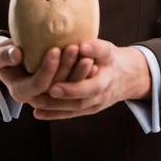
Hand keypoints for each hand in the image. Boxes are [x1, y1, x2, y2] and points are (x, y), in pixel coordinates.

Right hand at [0, 39, 97, 105]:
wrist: (11, 62)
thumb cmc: (3, 56)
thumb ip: (3, 55)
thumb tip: (16, 54)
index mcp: (20, 91)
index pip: (37, 84)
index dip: (47, 68)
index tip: (55, 49)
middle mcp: (37, 98)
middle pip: (56, 88)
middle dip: (66, 69)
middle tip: (75, 48)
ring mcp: (50, 96)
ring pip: (69, 90)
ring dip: (79, 75)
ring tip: (88, 56)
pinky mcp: (60, 90)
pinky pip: (74, 87)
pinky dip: (83, 77)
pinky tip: (93, 63)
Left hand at [30, 39, 151, 119]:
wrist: (126, 77)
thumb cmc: (112, 59)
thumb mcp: (108, 51)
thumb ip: (97, 48)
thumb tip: (83, 46)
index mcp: (106, 81)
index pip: (90, 88)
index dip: (72, 89)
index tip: (53, 87)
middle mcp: (100, 96)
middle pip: (79, 102)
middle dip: (58, 102)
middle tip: (38, 98)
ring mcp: (94, 105)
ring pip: (73, 110)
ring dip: (53, 109)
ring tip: (34, 103)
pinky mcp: (88, 109)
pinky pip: (70, 113)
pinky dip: (54, 114)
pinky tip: (37, 113)